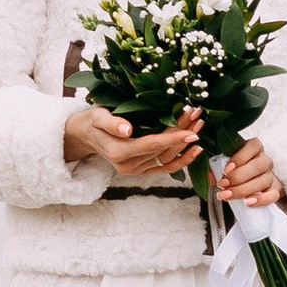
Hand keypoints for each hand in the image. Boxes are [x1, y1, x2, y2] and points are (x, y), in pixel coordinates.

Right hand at [63, 101, 203, 178]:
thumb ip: (111, 123)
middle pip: (162, 150)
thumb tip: (127, 130)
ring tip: (199, 127)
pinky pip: (165, 168)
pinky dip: (182, 161)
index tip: (190, 131)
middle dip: (182, 134)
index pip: (151, 145)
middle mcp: (128, 166)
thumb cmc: (93, 121)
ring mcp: (136, 171)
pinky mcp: (141, 170)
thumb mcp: (98, 116)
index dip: (172, 138)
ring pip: (167, 158)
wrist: (87, 134)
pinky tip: (195, 151)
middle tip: (198, 117)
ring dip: (185, 145)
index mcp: (119, 152)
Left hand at [214, 136, 278, 206]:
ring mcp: (271, 175)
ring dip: (243, 189)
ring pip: (263, 181)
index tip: (226, 169)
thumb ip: (216, 167)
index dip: (240, 157)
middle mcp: (265, 160)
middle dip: (238, 177)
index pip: (253, 146)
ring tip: (227, 195)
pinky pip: (273, 195)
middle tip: (223, 185)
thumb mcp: (224, 164)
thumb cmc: (234, 169)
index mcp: (254, 148)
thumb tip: (211, 176)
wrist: (247, 181)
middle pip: (258, 166)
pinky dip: (261, 199)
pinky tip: (247, 202)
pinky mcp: (275, 190)